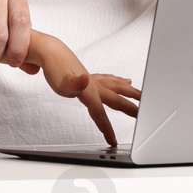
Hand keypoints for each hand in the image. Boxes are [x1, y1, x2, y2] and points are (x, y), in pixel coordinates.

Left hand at [19, 33, 141, 145]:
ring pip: (117, 86)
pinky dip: (119, 81)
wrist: (50, 52)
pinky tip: (124, 80)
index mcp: (89, 91)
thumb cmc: (54, 69)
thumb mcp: (60, 83)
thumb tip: (84, 80)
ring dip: (130, 92)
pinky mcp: (90, 75)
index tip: (113, 141)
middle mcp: (95, 85)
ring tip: (141, 95)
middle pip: (117, 99)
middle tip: (142, 116)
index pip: (100, 114)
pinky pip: (109, 79)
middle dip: (131, 109)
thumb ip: (74, 84)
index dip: (107, 128)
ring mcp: (93, 80)